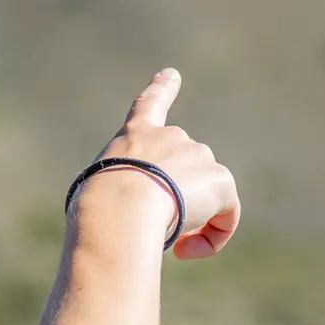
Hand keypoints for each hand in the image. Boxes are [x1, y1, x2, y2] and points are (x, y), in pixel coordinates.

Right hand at [84, 68, 239, 259]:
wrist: (121, 205)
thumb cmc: (98, 210)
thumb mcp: (99, 198)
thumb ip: (123, 199)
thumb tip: (145, 222)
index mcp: (134, 136)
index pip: (149, 105)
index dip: (161, 89)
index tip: (171, 74)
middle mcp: (170, 136)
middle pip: (184, 173)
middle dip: (176, 202)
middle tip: (154, 230)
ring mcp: (198, 154)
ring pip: (204, 197)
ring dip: (190, 222)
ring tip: (165, 239)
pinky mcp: (220, 180)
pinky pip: (226, 217)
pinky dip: (213, 237)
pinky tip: (187, 250)